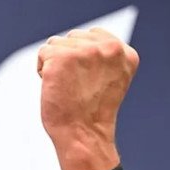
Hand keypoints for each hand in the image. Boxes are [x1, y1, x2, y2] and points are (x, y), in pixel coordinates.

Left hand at [36, 27, 138, 169]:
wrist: (83, 134)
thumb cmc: (91, 112)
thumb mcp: (110, 79)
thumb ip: (104, 57)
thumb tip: (83, 42)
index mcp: (126, 54)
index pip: (94, 36)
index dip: (82, 58)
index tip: (88, 81)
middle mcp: (110, 48)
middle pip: (74, 37)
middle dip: (68, 59)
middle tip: (76, 86)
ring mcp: (86, 51)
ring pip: (57, 43)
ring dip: (54, 63)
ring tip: (66, 86)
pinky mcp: (63, 57)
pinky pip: (43, 52)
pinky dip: (42, 70)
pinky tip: (55, 86)